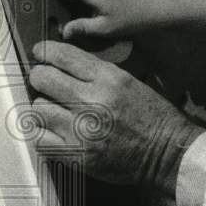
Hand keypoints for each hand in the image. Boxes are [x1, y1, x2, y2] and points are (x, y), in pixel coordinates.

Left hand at [27, 41, 204, 195]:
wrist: (167, 152)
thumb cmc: (154, 118)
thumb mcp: (131, 83)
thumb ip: (97, 74)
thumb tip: (63, 66)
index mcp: (110, 79)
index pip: (63, 56)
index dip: (46, 52)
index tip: (41, 54)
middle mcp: (93, 100)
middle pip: (43, 79)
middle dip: (41, 78)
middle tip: (46, 83)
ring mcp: (81, 129)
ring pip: (38, 108)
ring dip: (45, 108)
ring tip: (58, 111)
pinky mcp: (75, 154)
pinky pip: (38, 138)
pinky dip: (43, 133)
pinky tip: (55, 131)